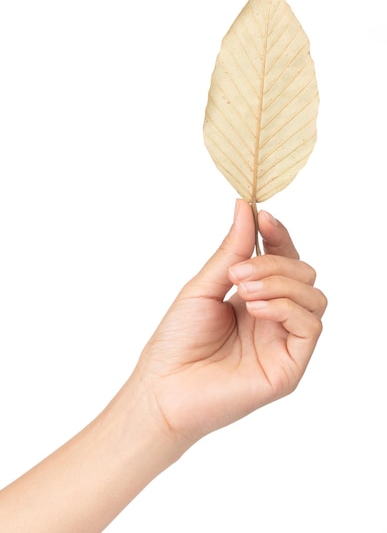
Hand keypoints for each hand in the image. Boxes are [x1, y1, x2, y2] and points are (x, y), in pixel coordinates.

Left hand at [133, 199, 326, 448]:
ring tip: (243, 292)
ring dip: (281, 283)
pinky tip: (257, 309)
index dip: (279, 235)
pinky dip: (288, 308)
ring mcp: (283, 342)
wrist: (163, 388)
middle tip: (238, 273)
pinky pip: (310, 326)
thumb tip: (245, 208)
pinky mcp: (290, 366)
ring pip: (313, 296)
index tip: (263, 216)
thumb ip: (230, 251)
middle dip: (274, 263)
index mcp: (254, 297)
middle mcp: (274, 318)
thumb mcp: (203, 287)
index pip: (283, 258)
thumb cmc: (177, 341)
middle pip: (303, 273)